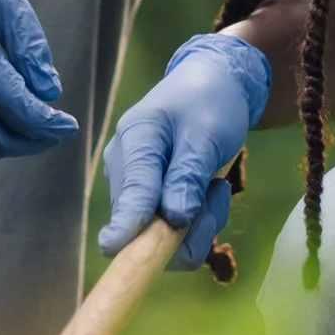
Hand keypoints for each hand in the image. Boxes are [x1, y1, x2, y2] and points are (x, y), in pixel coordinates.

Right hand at [98, 33, 268, 270]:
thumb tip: (173, 219)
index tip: (116, 250)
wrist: (215, 84)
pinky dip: (196, 219)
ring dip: (197, 222)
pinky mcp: (148, 198)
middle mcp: (124, 166)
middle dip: (187, 223)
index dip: (126, 224)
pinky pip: (169, 229)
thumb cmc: (209, 100)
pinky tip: (208, 189)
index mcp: (135, 140)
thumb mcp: (207, 134)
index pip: (131, 191)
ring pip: (159, 232)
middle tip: (218, 192)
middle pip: (143, 222)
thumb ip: (188, 174)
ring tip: (216, 187)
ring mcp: (134, 184)